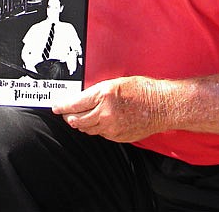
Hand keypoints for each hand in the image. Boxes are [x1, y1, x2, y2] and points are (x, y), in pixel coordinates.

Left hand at [52, 76, 168, 141]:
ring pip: (87, 129)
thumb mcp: (116, 83)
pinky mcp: (118, 136)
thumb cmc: (143, 90)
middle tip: (65, 113)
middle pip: (77, 119)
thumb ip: (98, 92)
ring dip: (81, 124)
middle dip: (69, 116)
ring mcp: (112, 127)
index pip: (75, 104)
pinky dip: (96, 129)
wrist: (162, 105)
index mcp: (103, 95)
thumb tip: (83, 98)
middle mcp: (105, 112)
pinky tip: (97, 123)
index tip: (56, 107)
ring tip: (78, 118)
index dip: (62, 106)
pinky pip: (101, 134)